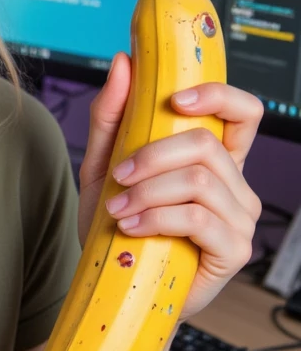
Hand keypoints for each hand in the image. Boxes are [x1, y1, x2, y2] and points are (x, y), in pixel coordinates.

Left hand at [78, 54, 262, 321]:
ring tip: (119, 209)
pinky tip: (132, 227)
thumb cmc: (117, 228)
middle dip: (154, 155)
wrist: (114, 288)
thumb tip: (125, 62)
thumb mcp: (104, 166)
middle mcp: (237, 186)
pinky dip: (157, 217)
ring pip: (199, 181)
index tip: (175, 99)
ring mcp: (240, 220)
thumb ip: (112, 116)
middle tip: (120, 175)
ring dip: (149, 191)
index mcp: (216, 160)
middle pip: (207, 144)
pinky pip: (198, 218)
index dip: (218, 95)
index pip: (244, 112)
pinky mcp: (233, 251)